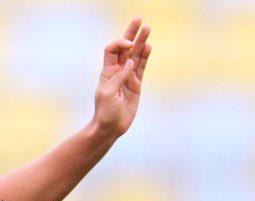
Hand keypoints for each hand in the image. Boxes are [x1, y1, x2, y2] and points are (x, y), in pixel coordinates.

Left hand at [92, 18, 150, 137]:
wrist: (111, 127)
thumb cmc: (105, 111)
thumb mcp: (108, 93)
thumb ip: (120, 76)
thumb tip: (131, 62)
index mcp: (107, 71)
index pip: (112, 49)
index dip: (120, 43)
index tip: (128, 44)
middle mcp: (118, 71)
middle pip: (125, 48)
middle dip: (131, 33)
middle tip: (139, 20)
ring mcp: (128, 76)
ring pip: (136, 55)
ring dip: (142, 42)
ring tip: (148, 29)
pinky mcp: (137, 84)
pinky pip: (142, 67)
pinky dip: (145, 57)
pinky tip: (149, 47)